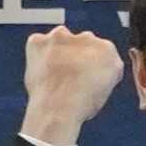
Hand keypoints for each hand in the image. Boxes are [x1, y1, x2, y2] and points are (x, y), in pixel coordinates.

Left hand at [20, 24, 126, 145]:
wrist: (58, 108)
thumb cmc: (81, 105)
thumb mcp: (105, 89)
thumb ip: (98, 72)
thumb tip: (86, 72)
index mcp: (107, 50)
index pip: (100, 52)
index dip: (91, 66)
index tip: (85, 77)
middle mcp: (87, 37)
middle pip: (81, 42)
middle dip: (75, 55)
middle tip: (68, 77)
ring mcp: (61, 36)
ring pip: (59, 39)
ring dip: (57, 51)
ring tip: (53, 75)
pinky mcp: (39, 40)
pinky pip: (37, 43)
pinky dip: (37, 55)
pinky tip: (41, 72)